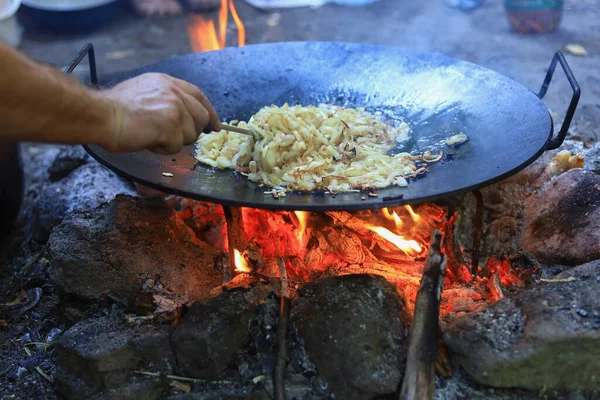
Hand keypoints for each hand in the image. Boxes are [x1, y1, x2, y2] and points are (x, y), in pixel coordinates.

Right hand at [99, 73, 221, 153]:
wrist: (100, 115)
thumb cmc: (115, 110)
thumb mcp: (144, 94)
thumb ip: (166, 101)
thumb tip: (183, 119)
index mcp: (167, 82)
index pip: (199, 96)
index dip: (210, 112)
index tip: (215, 126)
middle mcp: (174, 92)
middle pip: (201, 118)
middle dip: (190, 132)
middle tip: (169, 136)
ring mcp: (174, 107)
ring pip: (190, 135)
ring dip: (172, 141)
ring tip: (150, 134)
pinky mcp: (170, 124)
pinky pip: (176, 146)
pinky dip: (162, 148)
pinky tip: (147, 140)